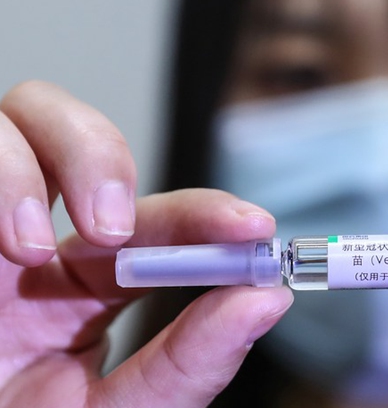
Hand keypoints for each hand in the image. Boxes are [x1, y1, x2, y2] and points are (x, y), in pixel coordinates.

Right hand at [0, 82, 291, 406]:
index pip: (157, 222)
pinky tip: (5, 245)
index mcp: (87, 286)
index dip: (205, 212)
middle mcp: (38, 242)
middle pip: (83, 137)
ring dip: (33, 165)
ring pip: (20, 117)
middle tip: (109, 229)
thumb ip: (188, 362)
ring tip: (31, 251)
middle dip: (103, 157)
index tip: (251, 226)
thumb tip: (268, 300)